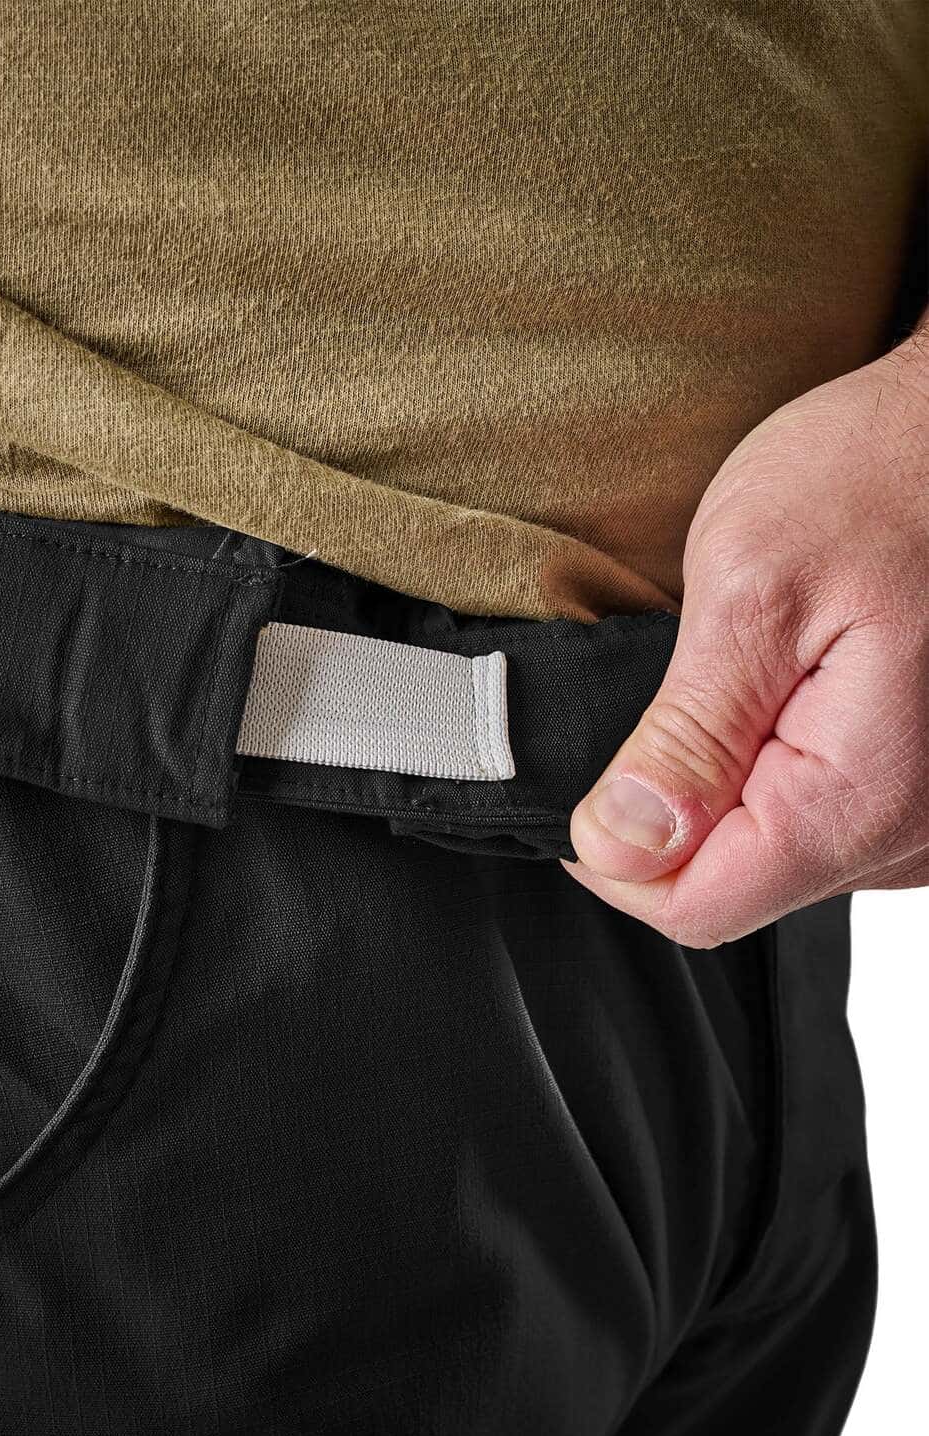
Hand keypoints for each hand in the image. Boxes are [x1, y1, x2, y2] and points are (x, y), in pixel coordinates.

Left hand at [564, 329, 928, 946]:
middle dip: (673, 813)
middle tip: (671, 699)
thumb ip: (686, 739)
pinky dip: (772, 772)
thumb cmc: (878, 476)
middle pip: (733, 886)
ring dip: (722, 789)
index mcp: (867, 799)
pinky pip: (818, 821)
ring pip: (771, 857)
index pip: (696, 906)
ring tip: (734, 684)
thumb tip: (618, 845)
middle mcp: (918, 834)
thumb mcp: (752, 595)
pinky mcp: (921, 790)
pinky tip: (774, 698)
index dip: (616, 856)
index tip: (591, 784)